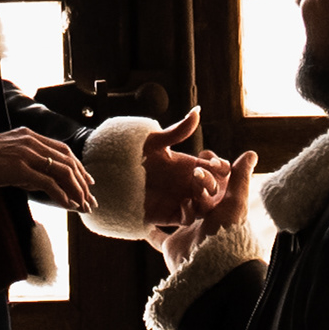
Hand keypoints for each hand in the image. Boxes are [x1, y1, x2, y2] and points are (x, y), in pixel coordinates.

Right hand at [0, 122, 95, 205]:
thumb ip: (27, 166)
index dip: (78, 166)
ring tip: (82, 206)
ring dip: (76, 190)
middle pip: (67, 160)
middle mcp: (30, 141)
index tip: (88, 181)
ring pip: (62, 171)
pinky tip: (67, 205)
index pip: (62, 150)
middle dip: (82, 181)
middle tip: (90, 198)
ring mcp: (25, 153)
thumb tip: (45, 184)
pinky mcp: (19, 167)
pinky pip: (48, 182)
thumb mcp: (7, 158)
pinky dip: (61, 194)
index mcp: (29, 135)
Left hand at [138, 102, 227, 235]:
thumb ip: (177, 131)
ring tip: (196, 190)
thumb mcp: (155, 141)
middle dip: (213, 183)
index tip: (213, 161)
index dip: (221, 166)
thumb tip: (198, 111)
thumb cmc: (130, 152)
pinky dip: (190, 213)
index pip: (216, 169)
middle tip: (199, 174)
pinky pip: (186, 219)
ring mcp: (178, 199)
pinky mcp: (167, 214)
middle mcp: (186, 183)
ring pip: (205, 205)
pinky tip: (185, 203)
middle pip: (215, 189)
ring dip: (206, 199)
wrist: (107, 172)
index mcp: (188, 165)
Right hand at [159, 141, 253, 266]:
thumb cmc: (227, 233)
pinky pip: (156, 234)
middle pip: (194, 193)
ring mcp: (187, 233)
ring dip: (168, 196)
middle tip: (181, 159)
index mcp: (221, 209)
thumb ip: (241, 177)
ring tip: (158, 176)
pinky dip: (148, 225)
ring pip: (175, 209)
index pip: (215, 183)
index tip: (203, 153)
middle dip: (189, 178)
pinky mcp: (172, 245)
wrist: (211, 267)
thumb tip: (251, 152)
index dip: (210, 167)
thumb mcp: (235, 202)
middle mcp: (205, 220)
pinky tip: (137, 211)